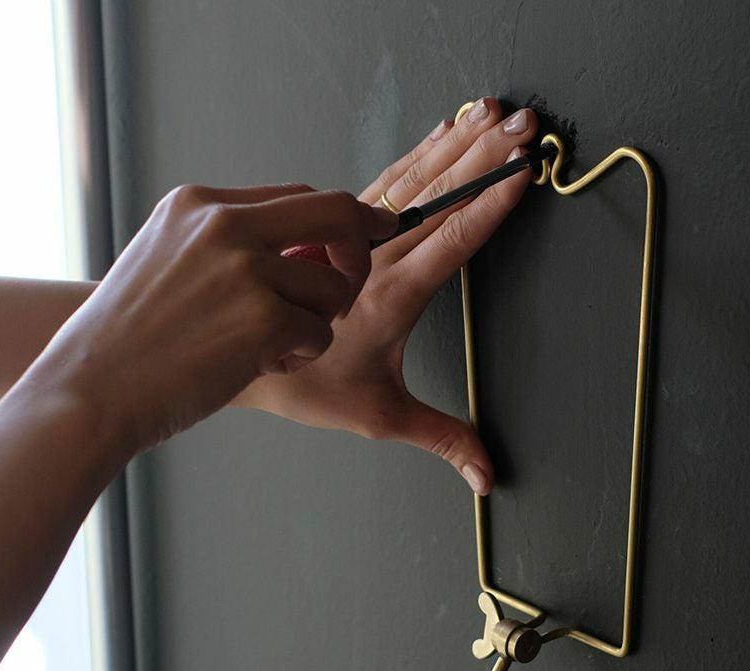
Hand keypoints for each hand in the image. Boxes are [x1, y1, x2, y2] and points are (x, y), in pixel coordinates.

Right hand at [21, 184, 396, 452]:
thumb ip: (230, 242)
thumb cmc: (129, 338)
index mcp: (200, 204)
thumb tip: (308, 248)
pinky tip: (257, 365)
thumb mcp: (166, 256)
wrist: (89, 390)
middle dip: (360, 251)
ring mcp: (246, 270)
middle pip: (336, 213)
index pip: (300, 196)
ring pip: (333, 286)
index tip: (366, 235)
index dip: (340, 222)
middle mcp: (226, 225)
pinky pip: (321, 334)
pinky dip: (300, 357)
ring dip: (317, 322)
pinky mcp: (263, 319)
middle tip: (347, 290)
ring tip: (270, 345)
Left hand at [235, 97, 538, 494]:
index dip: (490, 206)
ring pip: (411, 179)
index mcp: (388, 296)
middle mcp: (371, 257)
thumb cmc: (299, 383)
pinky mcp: (332, 220)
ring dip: (457, 145)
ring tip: (495, 114)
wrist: (225, 350)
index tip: (523, 172)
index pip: (450, 241)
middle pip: (437, 196)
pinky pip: (382, 179)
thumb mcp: (375, 415)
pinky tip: (443, 130)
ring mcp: (350, 234)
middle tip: (524, 124)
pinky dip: (418, 152)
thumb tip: (489, 478)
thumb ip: (440, 436)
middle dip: (485, 158)